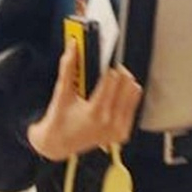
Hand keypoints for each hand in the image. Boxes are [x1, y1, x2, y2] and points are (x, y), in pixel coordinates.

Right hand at [27, 40, 142, 160]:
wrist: (57, 146)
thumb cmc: (58, 119)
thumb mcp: (61, 94)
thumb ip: (68, 68)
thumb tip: (72, 46)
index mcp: (94, 112)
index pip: (112, 78)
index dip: (108, 67)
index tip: (105, 60)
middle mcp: (109, 122)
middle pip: (126, 82)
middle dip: (118, 71)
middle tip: (108, 68)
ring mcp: (118, 129)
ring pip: (133, 90)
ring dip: (124, 82)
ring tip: (111, 81)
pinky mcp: (123, 133)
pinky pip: (134, 102)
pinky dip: (126, 94)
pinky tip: (115, 94)